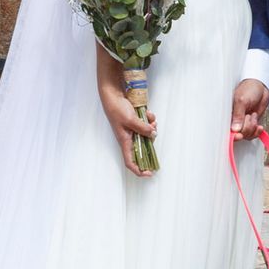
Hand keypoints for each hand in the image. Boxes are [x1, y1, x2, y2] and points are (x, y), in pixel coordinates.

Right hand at [98, 55, 155, 176]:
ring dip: (151, 127)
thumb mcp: (130, 120)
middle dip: (151, 140)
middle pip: (143, 147)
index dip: (139, 170)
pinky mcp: (136, 122)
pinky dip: (149, 119)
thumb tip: (153, 134)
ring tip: (151, 119)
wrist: (113, 95)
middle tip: (154, 130)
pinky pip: (146, 125)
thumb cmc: (117, 109)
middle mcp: (129, 138)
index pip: (130, 162)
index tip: (149, 173)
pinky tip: (148, 113)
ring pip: (147, 135)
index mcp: (125, 141)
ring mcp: (133, 130)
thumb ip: (142, 128)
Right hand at [231, 79, 268, 139]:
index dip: (233, 135)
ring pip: (246, 135)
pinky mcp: (251, 124)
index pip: (227, 130)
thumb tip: (235, 129)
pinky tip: (258, 125)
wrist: (261, 87)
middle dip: (246, 127)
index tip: (239, 135)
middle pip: (239, 134)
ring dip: (252, 127)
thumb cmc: (249, 89)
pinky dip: (257, 131)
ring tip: (253, 115)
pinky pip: (252, 134)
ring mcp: (243, 123)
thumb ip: (238, 115)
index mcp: (228, 114)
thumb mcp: (241, 100)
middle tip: (248, 116)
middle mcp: (234, 120)